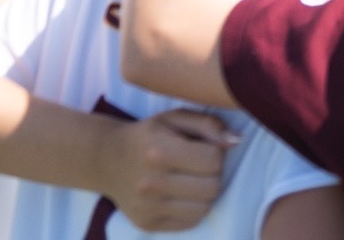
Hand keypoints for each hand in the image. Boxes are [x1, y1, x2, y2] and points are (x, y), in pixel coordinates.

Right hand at [102, 109, 234, 231]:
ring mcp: (147, 207)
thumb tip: (236, 141)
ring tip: (192, 179)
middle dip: (214, 174)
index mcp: (159, 151)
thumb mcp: (175, 118)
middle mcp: (151, 183)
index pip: (213, 160)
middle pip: (212, 187)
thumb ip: (209, 125)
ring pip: (204, 208)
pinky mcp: (146, 224)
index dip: (216, 152)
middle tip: (200, 165)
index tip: (205, 148)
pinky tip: (182, 194)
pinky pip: (190, 221)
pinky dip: (194, 208)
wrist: (107, 159)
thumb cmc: (149, 135)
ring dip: (205, 193)